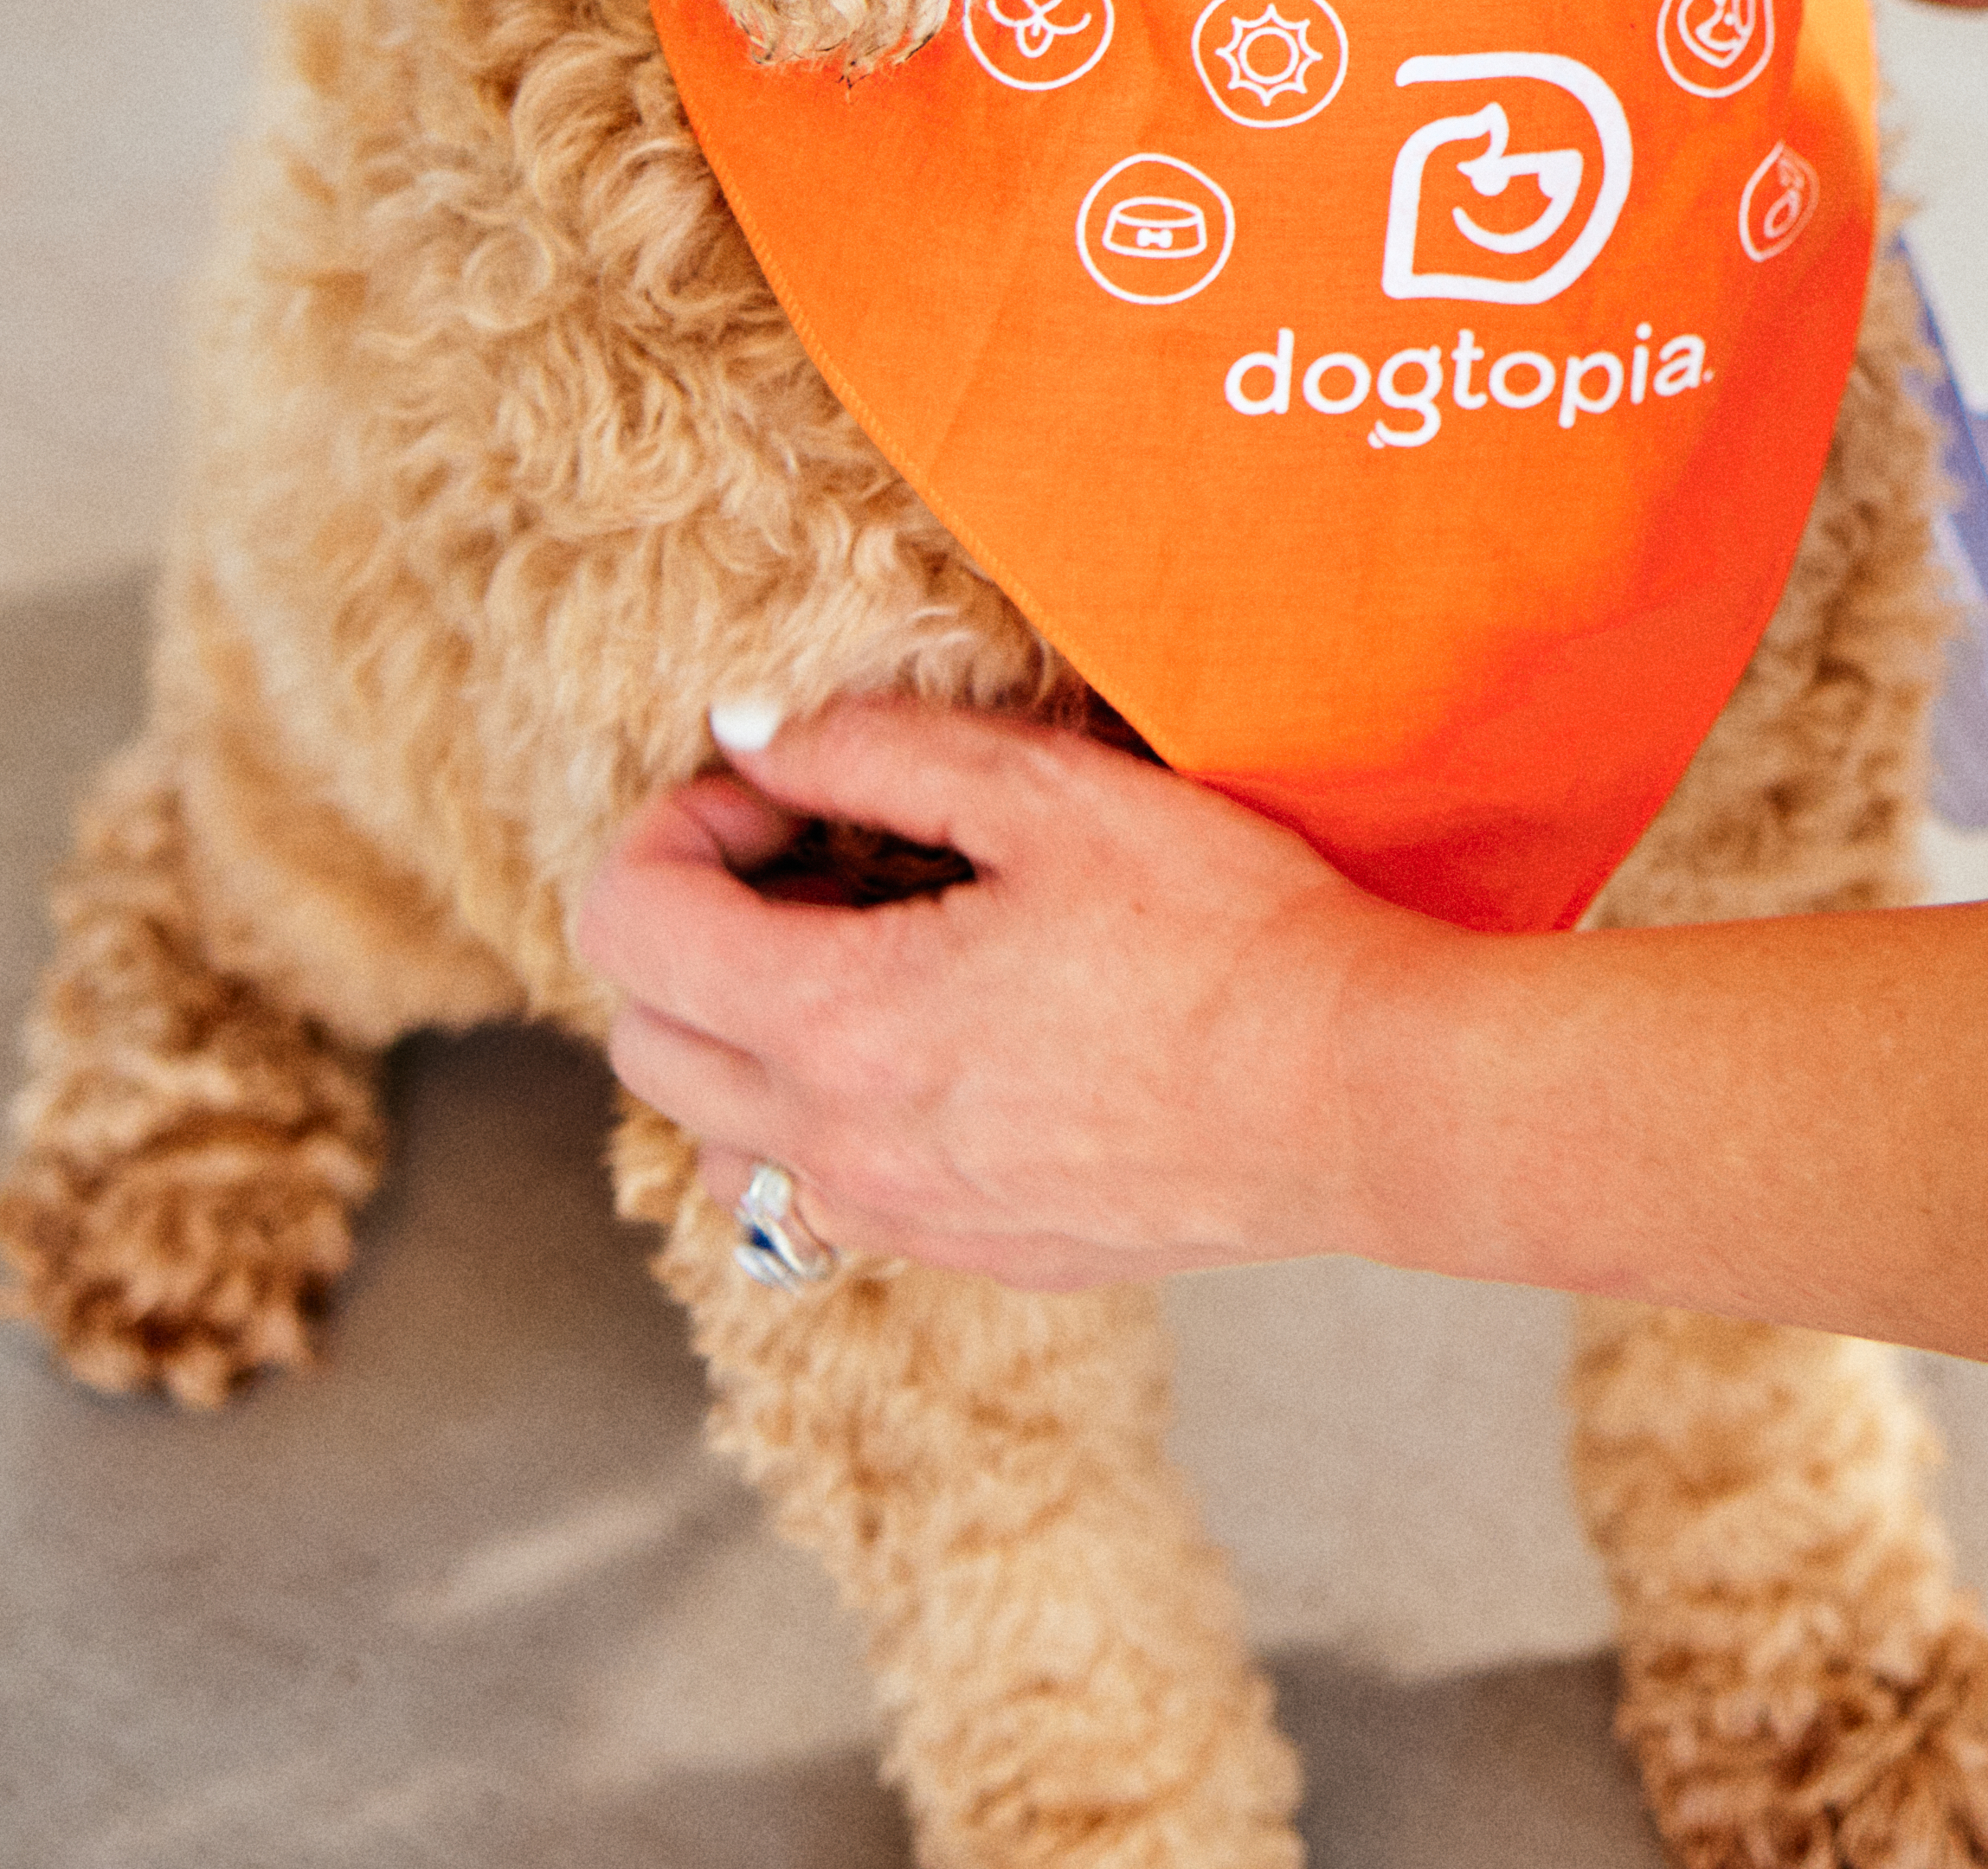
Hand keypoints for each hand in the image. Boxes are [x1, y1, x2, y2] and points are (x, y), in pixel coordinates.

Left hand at [577, 698, 1417, 1290]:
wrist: (1356, 1099)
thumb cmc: (1225, 936)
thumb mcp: (1050, 795)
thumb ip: (875, 753)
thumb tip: (754, 733)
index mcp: (838, 1023)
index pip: (631, 929)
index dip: (674, 829)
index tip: (773, 792)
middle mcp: (838, 1147)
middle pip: (647, 1043)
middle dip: (691, 929)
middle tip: (813, 859)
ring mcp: (901, 1218)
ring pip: (724, 1144)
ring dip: (746, 1042)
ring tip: (866, 963)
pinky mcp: (971, 1254)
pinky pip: (829, 1199)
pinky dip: (833, 1118)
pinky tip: (947, 1046)